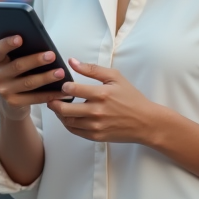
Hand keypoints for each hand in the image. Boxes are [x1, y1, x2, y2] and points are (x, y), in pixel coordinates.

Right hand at [0, 36, 68, 120]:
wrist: (11, 100)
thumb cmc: (17, 73)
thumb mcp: (14, 61)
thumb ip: (22, 52)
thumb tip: (42, 44)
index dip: (8, 43)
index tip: (20, 38)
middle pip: (17, 66)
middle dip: (36, 60)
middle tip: (52, 55)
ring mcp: (3, 91)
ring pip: (28, 83)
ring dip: (46, 77)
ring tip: (60, 73)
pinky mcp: (13, 103)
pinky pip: (35, 98)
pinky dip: (50, 94)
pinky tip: (61, 91)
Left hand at [48, 59, 163, 144]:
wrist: (145, 122)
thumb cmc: (131, 98)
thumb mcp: (115, 77)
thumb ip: (92, 69)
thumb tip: (72, 61)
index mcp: (101, 94)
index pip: (72, 89)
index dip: (63, 87)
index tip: (62, 86)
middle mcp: (97, 111)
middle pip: (64, 109)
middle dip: (54, 102)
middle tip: (52, 98)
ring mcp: (95, 126)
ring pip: (67, 121)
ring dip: (59, 114)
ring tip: (59, 107)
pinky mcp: (96, 136)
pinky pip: (74, 131)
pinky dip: (68, 123)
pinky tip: (69, 117)